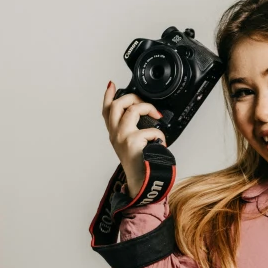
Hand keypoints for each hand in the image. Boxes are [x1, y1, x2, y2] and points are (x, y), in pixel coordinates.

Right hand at [102, 81, 166, 195]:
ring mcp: (122, 137)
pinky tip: (161, 143)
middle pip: (118, 104)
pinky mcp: (133, 141)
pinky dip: (160, 134)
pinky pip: (151, 128)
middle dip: (133, 97)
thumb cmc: (139, 163)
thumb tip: (141, 112)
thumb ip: (132, 128)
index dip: (108, 96)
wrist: (141, 182)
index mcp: (114, 134)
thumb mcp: (130, 144)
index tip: (111, 84)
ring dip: (148, 108)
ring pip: (133, 110)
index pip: (107, 110)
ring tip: (157, 116)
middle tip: (145, 104)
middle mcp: (115, 134)